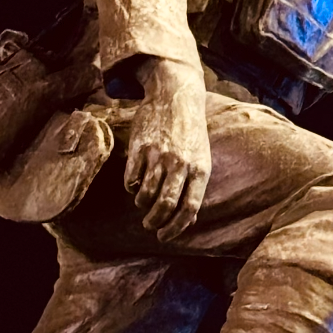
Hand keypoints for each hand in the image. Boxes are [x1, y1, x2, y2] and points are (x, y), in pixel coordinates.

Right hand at [123, 60, 210, 237]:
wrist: (176, 95)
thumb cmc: (191, 132)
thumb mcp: (201, 158)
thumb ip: (195, 187)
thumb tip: (188, 219)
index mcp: (200, 169)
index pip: (189, 209)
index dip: (175, 229)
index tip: (164, 236)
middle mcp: (180, 164)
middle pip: (166, 205)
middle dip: (155, 222)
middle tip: (150, 225)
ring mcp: (159, 155)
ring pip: (146, 194)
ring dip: (142, 206)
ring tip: (142, 205)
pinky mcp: (140, 147)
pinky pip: (131, 179)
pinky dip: (131, 188)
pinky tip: (134, 186)